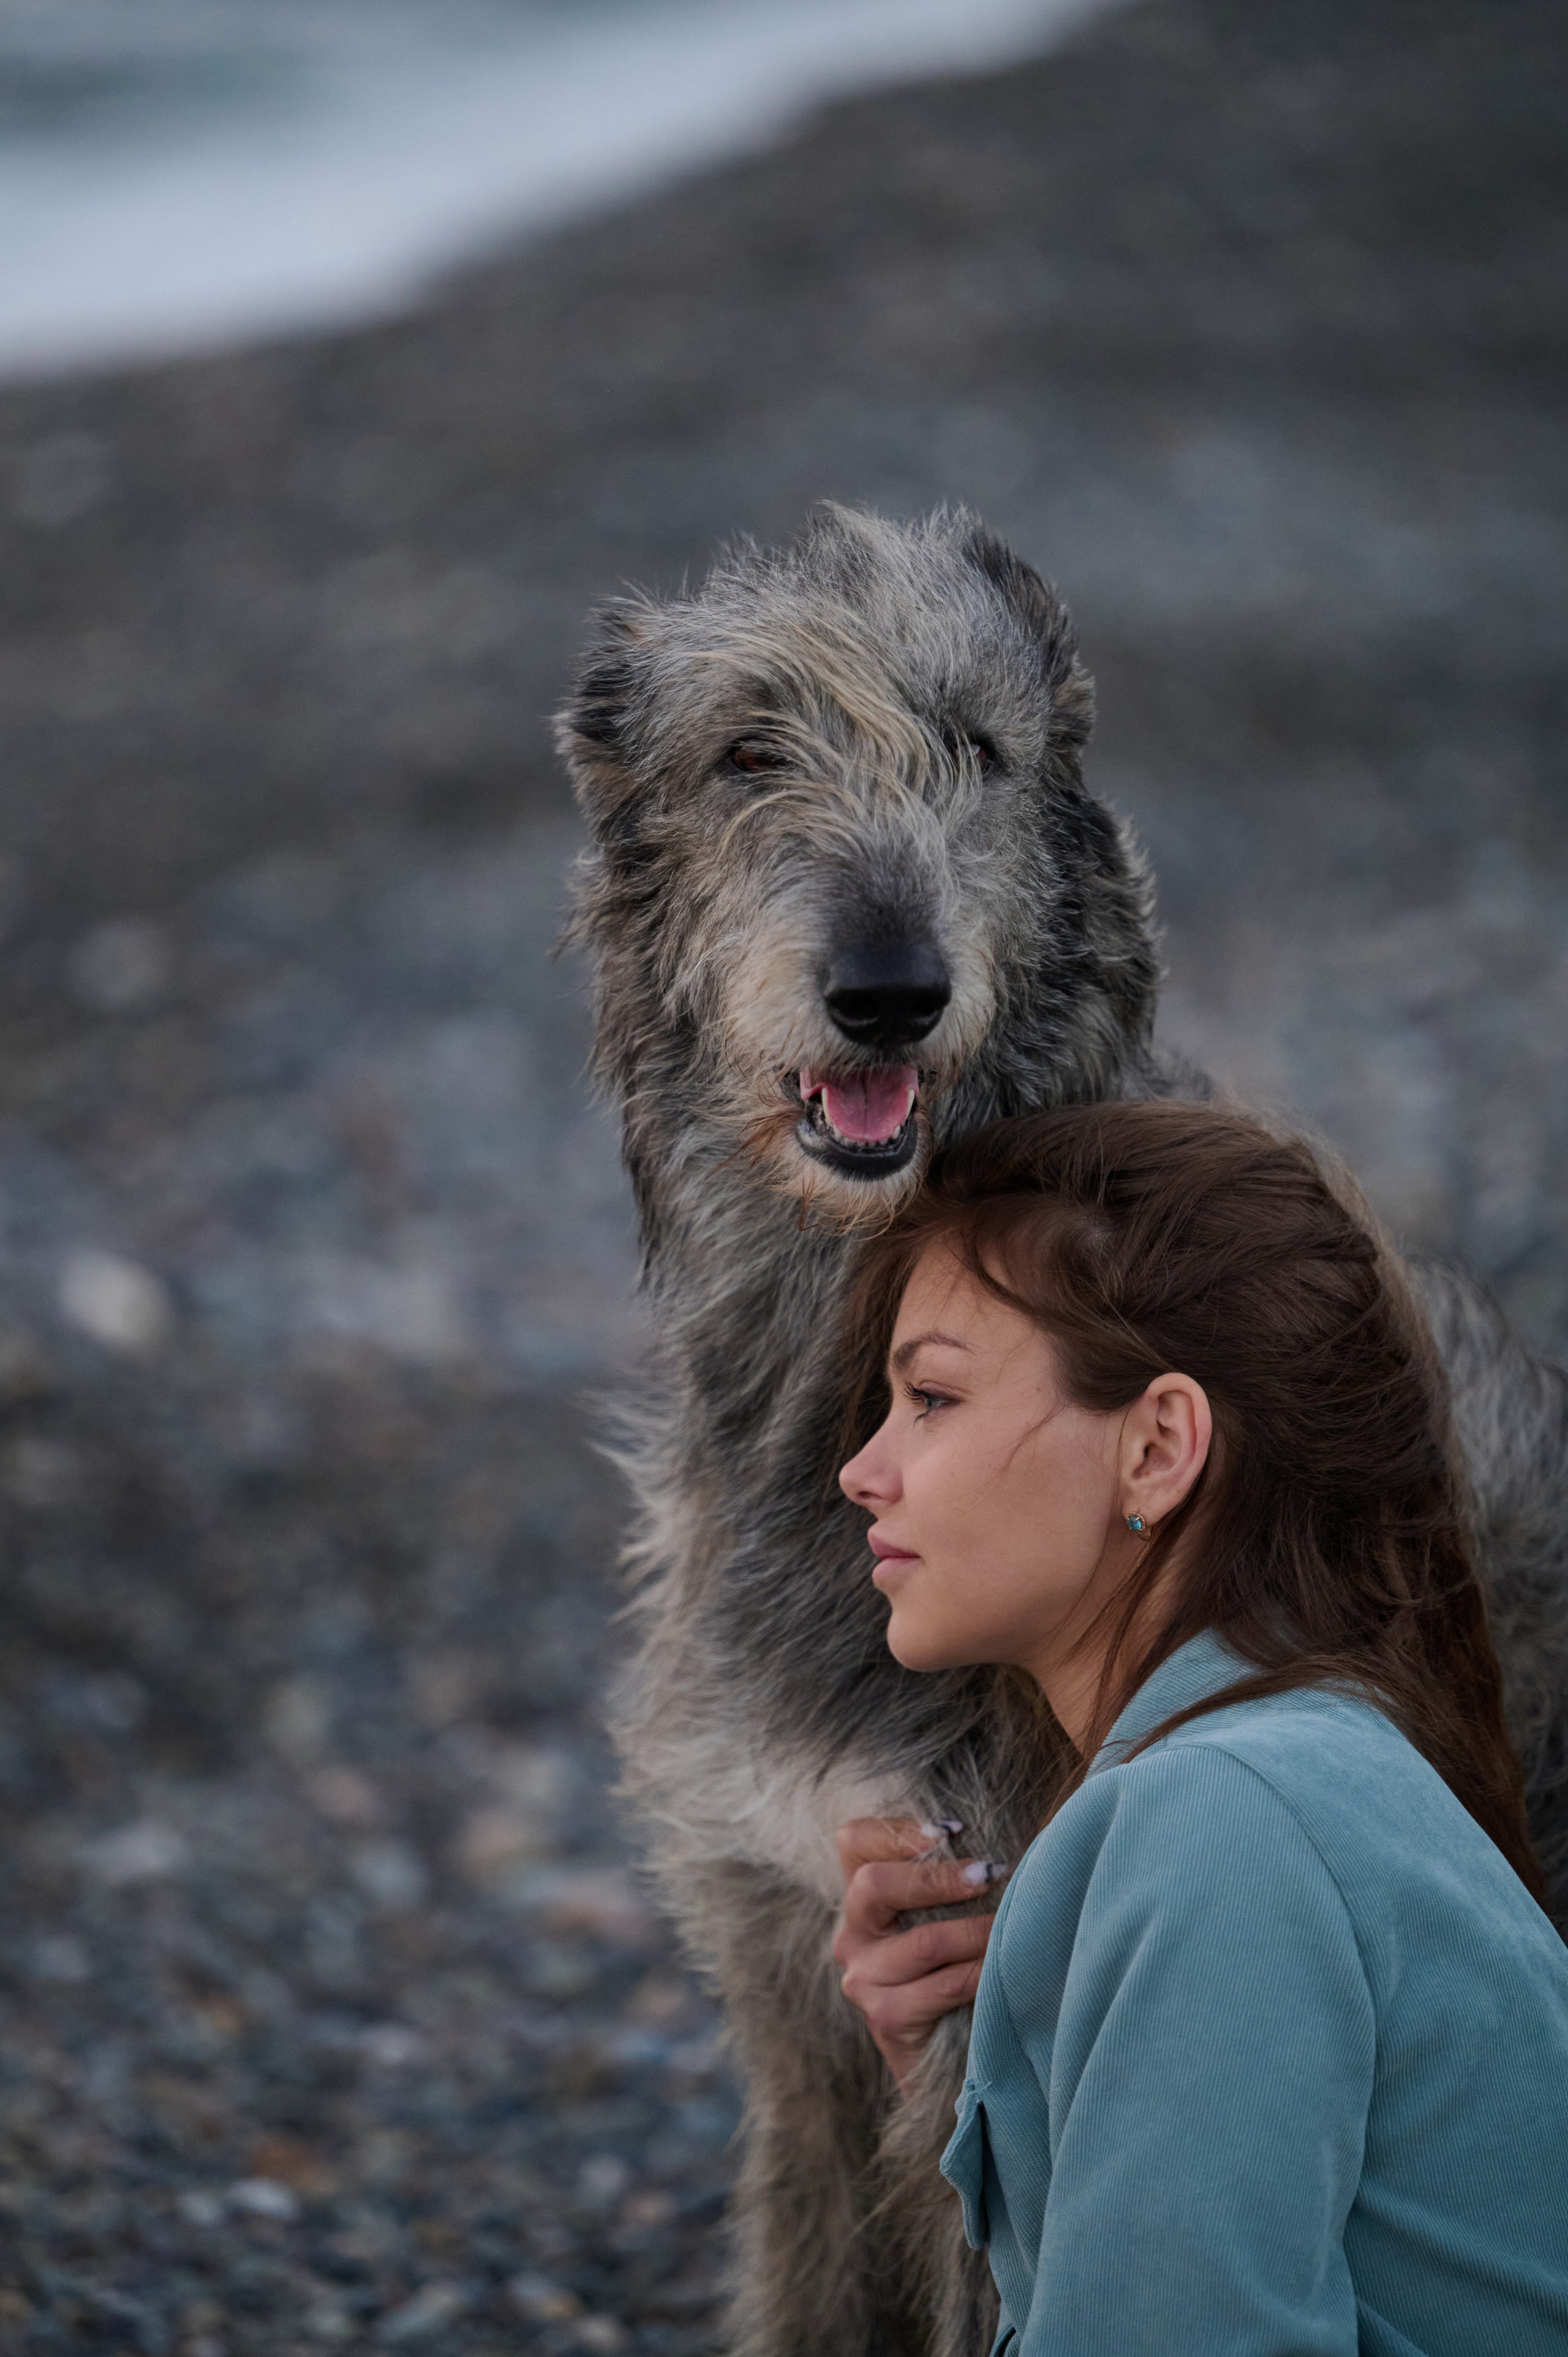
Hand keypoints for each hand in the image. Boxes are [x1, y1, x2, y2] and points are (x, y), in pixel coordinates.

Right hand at [832, 1816, 1005, 2088]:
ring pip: (923, 1941)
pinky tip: (1004, 1967)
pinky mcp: (886, 2018)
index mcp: (863, 1900)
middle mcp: (852, 1936)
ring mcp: (863, 1980)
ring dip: (978, 1930)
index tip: (950, 1831)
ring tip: (1013, 1923)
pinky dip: (982, 1972)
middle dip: (939, 1876)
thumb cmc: (960, 1972)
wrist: (954, 2064)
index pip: (852, 1841)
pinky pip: (944, 1985)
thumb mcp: (948, 1916)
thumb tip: (1004, 1840)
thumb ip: (955, 1877)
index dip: (896, 1829)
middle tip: (990, 1873)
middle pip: (874, 1884)